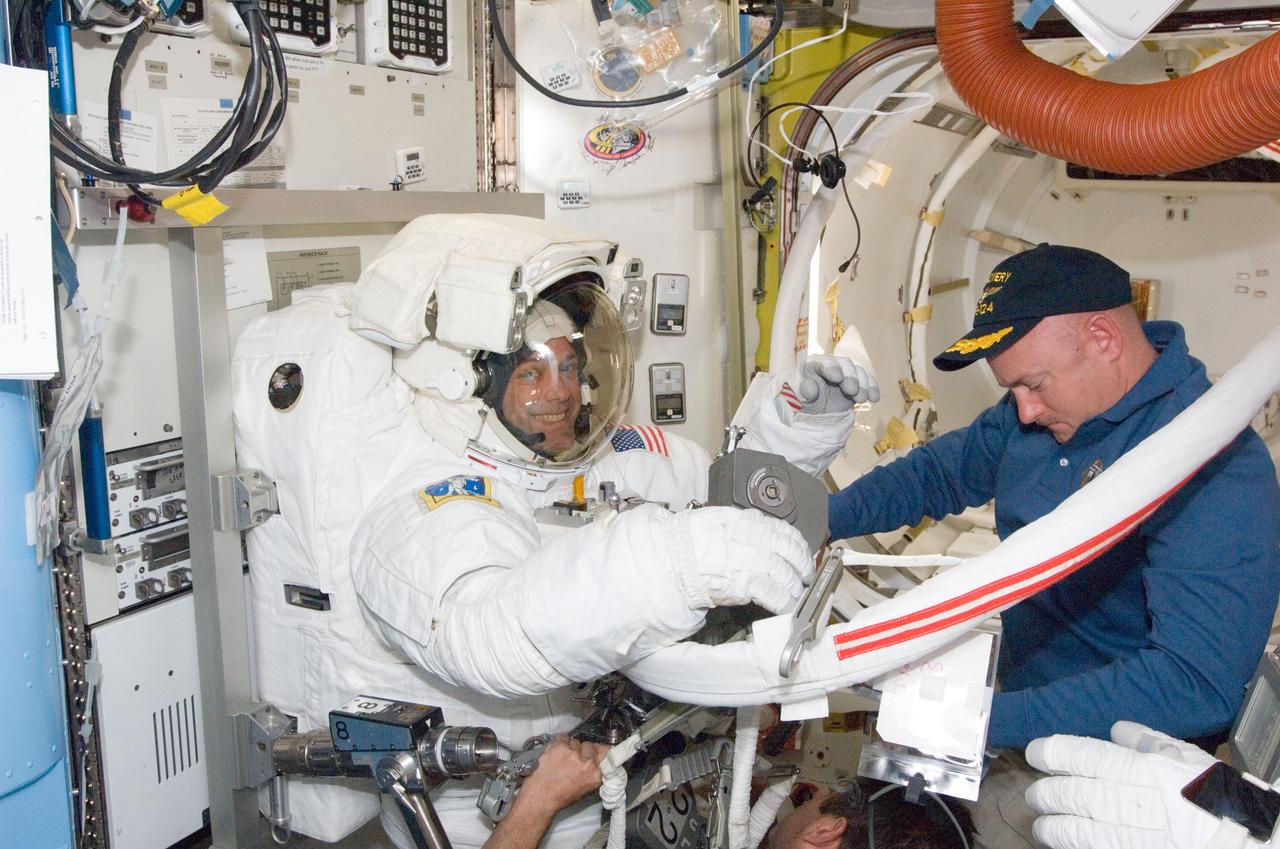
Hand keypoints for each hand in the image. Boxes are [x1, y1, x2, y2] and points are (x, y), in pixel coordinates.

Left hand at [515, 737, 609, 817]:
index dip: (599, 751)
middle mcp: (587, 762)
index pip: (605, 753)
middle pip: (589, 745)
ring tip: (562, 759)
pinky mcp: (560, 747)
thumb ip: (593, 773)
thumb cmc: (560, 796)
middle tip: (574, 759)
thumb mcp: (585, 789)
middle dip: (583, 751)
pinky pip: (563, 738)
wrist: (542, 796)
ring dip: (570, 748)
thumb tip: (595, 762)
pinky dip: (559, 743)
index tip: (597, 749)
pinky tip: (555, 754)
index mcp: (596, 774)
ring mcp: (573, 753)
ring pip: (575, 742)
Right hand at [669, 507, 814, 612]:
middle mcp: (753, 538)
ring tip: (798, 595)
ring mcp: (752, 560)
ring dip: (795, 587)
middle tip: (806, 575)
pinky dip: (786, 602)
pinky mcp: (747, 583)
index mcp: (745, 521)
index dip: (796, 544)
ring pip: (786, 573)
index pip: (783, 530)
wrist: (668, 558)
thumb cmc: (684, 540)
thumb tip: (754, 534)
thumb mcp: (714, 521)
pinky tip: (788, 607)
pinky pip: (776, 593)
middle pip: (790, 551)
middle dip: (802, 565)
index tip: (801, 552)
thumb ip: (739, 527)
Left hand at [783, 355, 879, 415]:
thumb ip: (805, 390)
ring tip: (861, 399)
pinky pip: (867, 380)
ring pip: (858, 371)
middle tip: (852, 391)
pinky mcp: (856, 381)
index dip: (831, 368)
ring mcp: (845, 371)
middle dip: (850, 377)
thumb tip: (811, 389)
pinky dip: (872, 388)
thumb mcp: (799, 396)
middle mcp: (831, 364)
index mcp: (814, 364)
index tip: (837, 377)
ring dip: (862, 384)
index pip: (824, 362)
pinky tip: (874, 398)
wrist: (813, 407)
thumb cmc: (802, 398)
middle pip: (845, 364)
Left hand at [1025, 721, 1241, 848]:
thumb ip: (1149, 741)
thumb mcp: (1187, 758)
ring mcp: (1129, 836)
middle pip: (1070, 794)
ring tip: (1043, 824)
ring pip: (1075, 830)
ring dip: (1052, 826)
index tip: (1035, 752)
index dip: (1051, 752)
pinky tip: (1068, 843)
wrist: (1244, 841)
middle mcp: (1129, 802)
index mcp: (1142, 770)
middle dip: (1046, 792)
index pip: (1081, 755)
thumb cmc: (1217, 797)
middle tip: (1037, 793)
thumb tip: (1117, 728)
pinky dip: (1075, 847)